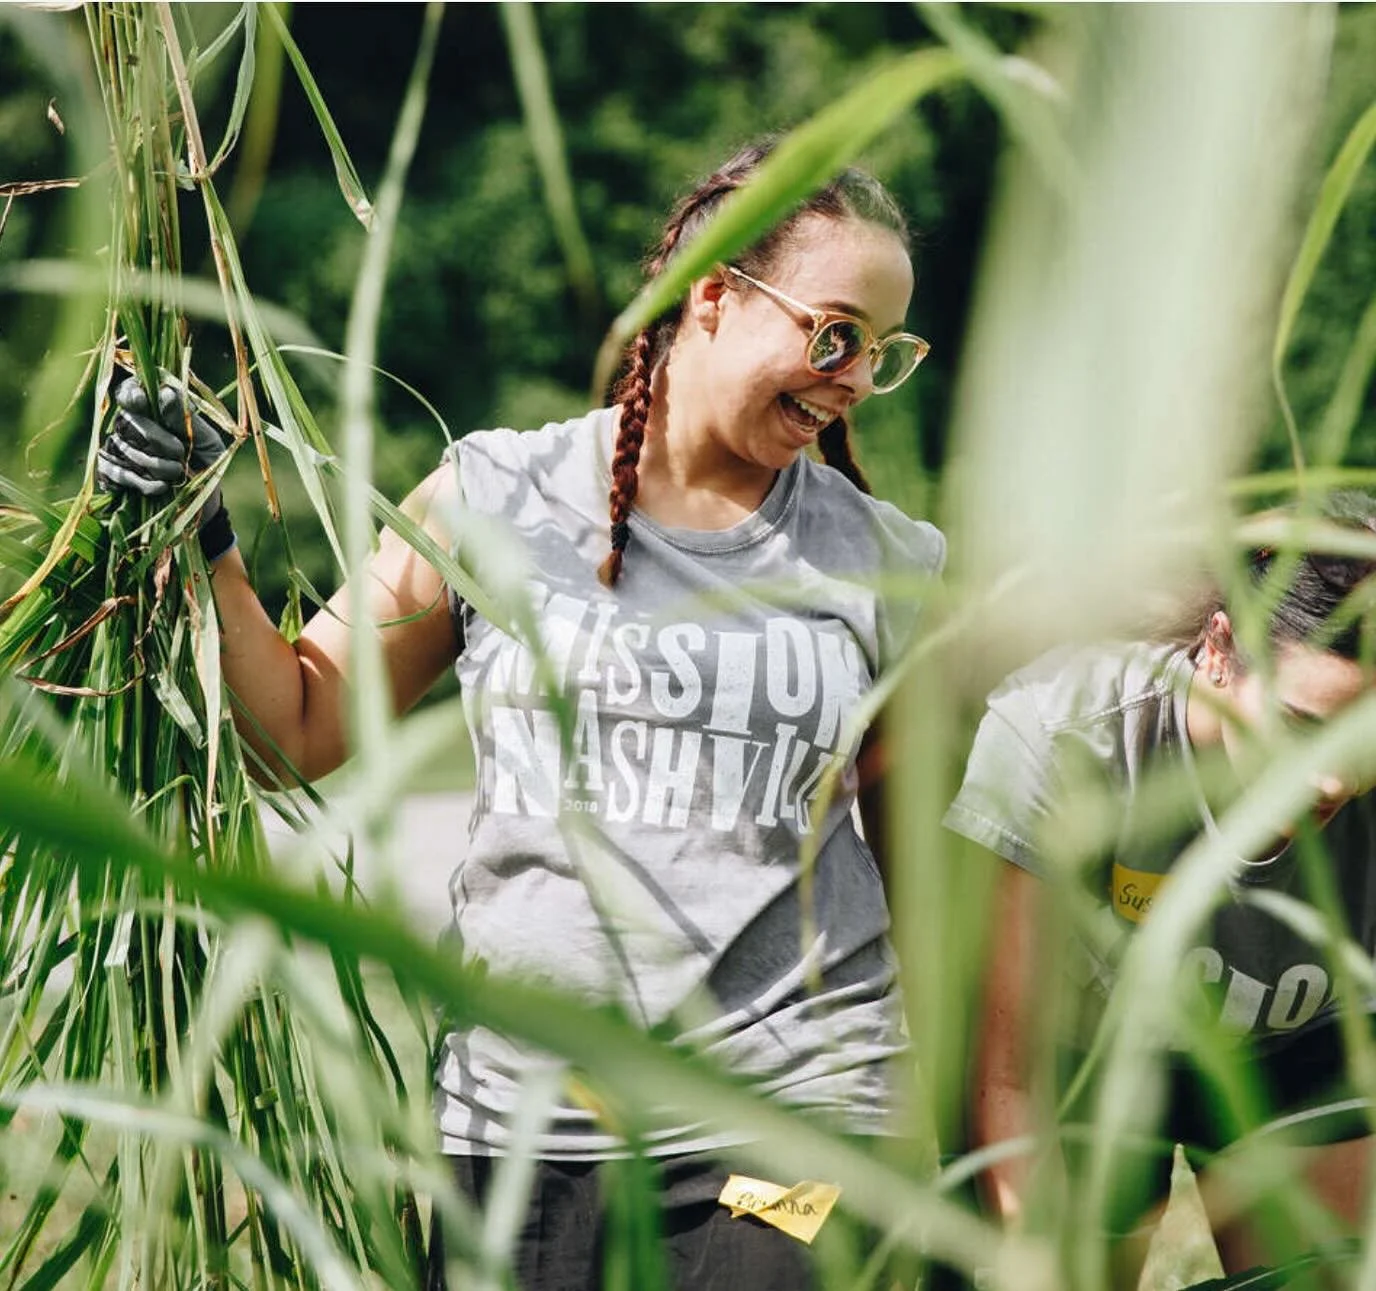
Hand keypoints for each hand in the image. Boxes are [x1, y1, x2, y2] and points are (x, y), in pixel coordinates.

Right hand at [97, 376, 236, 559]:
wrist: (204, 502)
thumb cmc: (205, 463)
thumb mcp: (206, 440)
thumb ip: (186, 417)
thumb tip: (166, 393)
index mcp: (152, 412)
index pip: (129, 392)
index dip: (131, 394)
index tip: (142, 400)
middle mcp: (129, 427)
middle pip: (127, 422)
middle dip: (156, 439)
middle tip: (180, 453)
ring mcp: (116, 451)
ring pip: (122, 448)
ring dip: (154, 463)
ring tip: (177, 472)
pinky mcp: (111, 476)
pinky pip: (115, 473)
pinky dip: (141, 482)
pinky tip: (161, 487)